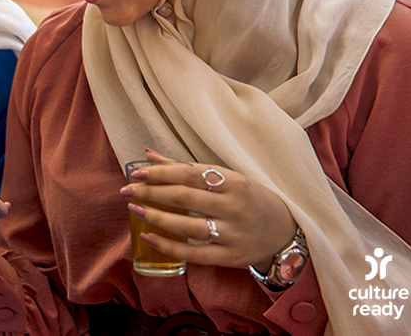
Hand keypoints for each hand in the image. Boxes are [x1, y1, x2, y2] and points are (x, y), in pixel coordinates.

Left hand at [121, 150, 297, 270]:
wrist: (284, 231)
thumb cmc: (247, 199)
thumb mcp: (226, 179)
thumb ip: (185, 168)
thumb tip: (148, 154)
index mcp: (234, 182)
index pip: (190, 174)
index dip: (160, 173)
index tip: (136, 173)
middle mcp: (235, 207)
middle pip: (185, 198)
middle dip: (151, 193)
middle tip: (126, 191)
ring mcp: (234, 233)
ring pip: (188, 226)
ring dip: (156, 217)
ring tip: (134, 209)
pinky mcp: (232, 256)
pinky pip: (195, 253)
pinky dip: (168, 246)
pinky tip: (147, 237)